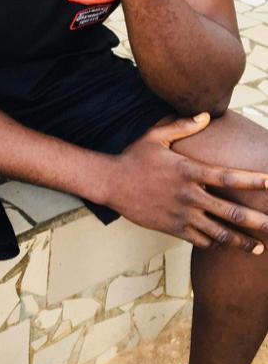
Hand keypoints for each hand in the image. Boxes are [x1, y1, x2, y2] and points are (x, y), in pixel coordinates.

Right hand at [107, 113, 267, 251]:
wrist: (111, 182)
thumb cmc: (134, 157)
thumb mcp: (156, 136)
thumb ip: (183, 126)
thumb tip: (206, 115)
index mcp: (188, 171)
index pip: (228, 177)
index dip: (252, 181)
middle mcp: (189, 195)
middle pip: (230, 212)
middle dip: (257, 221)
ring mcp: (181, 214)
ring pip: (218, 233)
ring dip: (241, 241)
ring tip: (258, 248)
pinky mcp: (172, 228)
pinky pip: (200, 240)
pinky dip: (214, 243)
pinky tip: (223, 244)